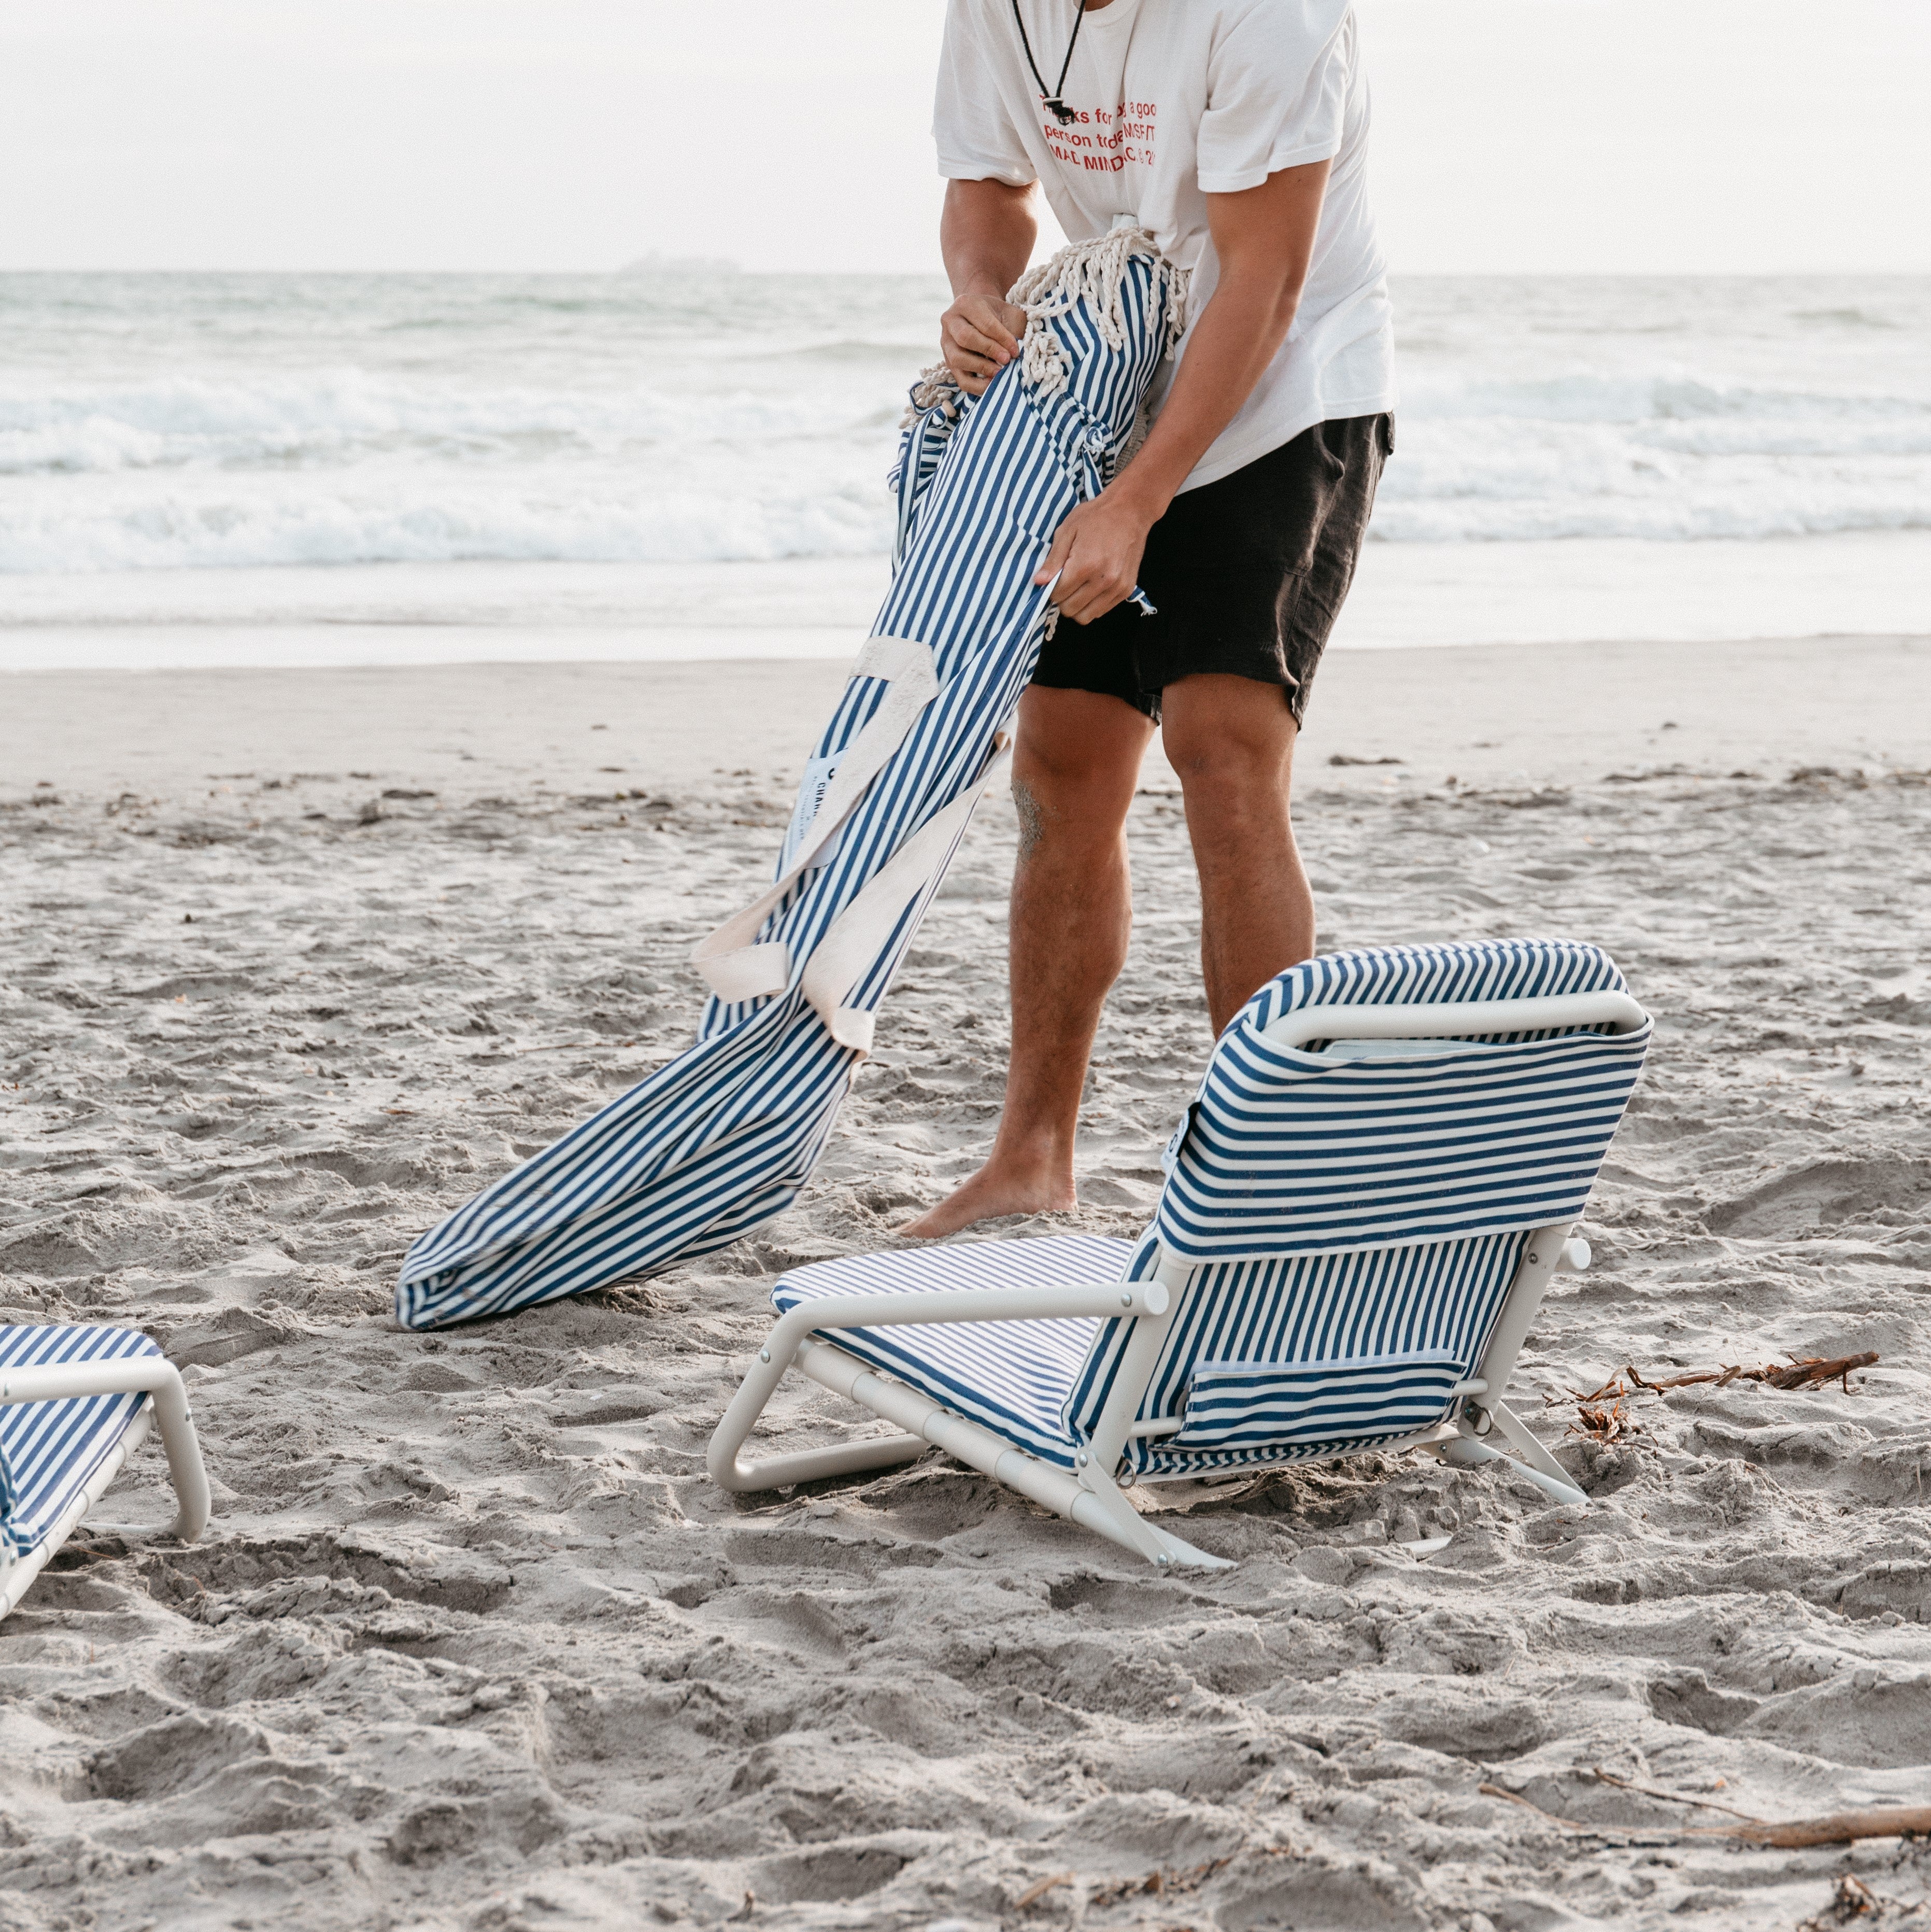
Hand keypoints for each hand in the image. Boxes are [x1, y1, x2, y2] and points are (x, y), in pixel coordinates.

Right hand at [940, 291, 1026, 395]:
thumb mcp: (1008, 313)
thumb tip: (1019, 353)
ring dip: (981, 368)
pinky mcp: (948, 362)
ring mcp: (945, 343)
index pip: (984, 323)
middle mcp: (950, 321)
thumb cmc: (997, 315)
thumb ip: (1015, 327)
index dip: (1002, 338)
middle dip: (989, 351)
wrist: (979, 317)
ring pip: (958, 359)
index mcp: (965, 304)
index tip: (1016, 350)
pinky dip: (977, 386)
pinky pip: (960, 380)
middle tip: (1007, 360)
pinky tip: (992, 384)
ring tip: (999, 373)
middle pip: (965, 338)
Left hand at [1034, 488, 1157, 624]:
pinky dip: (1092, 604)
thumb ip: (1053, 560)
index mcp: (1085, 565)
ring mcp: (1117, 587)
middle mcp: (1103, 581)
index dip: (1051, 588)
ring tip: (1078, 587)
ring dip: (1077, 606)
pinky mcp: (1126, 590)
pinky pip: (1102, 611)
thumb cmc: (1095, 517)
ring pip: (1086, 617)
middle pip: (1070, 609)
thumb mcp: (1067, 531)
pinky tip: (1092, 587)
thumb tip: (1039, 582)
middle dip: (1063, 599)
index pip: (1057, 595)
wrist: (1130, 511)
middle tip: (1065, 583)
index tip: (1056, 577)